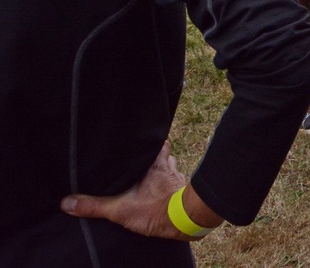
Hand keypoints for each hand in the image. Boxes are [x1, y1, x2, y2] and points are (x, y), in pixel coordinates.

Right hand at [60, 141, 202, 241]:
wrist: (185, 222)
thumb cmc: (156, 210)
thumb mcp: (120, 209)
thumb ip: (94, 205)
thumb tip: (67, 203)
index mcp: (157, 165)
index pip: (160, 144)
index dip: (153, 142)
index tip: (143, 142)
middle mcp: (170, 169)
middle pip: (165, 157)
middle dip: (155, 159)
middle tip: (142, 164)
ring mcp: (179, 181)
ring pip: (172, 171)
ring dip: (163, 174)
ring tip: (150, 180)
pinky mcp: (184, 195)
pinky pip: (177, 186)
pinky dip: (170, 189)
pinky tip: (162, 195)